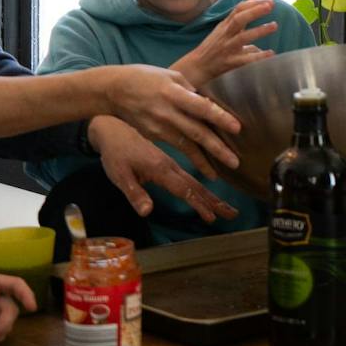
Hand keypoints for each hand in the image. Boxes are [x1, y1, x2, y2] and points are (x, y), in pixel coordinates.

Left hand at [89, 116, 238, 224]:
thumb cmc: (115, 153)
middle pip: (197, 186)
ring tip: (225, 208)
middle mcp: (170, 166)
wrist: (114, 128)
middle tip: (232, 214)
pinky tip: (207, 192)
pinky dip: (202, 187)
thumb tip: (147, 212)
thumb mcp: (119, 175)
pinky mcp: (167, 162)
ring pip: (195, 181)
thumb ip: (135, 193)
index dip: (198, 205)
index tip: (212, 217)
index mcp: (160, 169)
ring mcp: (170, 164)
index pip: (184, 190)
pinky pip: (189, 176)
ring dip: (211, 196)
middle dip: (214, 201)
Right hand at [95, 64, 240, 177]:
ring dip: (203, 161)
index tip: (237, 128)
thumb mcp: (171, 76)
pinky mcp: (152, 135)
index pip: (201, 107)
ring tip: (218, 174)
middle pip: (196, 132)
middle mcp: (167, 113)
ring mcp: (158, 127)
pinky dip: (190, 156)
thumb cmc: (146, 78)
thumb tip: (208, 104)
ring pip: (186, 145)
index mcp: (173, 93)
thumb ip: (190, 91)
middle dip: (217, 148)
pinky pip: (176, 146)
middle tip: (235, 162)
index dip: (219, 117)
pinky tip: (203, 165)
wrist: (113, 90)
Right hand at [171, 0, 277, 88]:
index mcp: (226, 25)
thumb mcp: (225, 27)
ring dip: (259, 31)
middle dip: (255, 11)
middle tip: (271, 5)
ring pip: (242, 37)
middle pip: (239, 19)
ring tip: (274, 25)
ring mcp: (227, 48)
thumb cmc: (214, 45)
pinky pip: (245, 59)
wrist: (197, 67)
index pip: (238, 9)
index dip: (253, 3)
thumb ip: (240, 13)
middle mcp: (226, 34)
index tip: (269, 0)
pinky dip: (258, 56)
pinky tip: (271, 53)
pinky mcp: (229, 62)